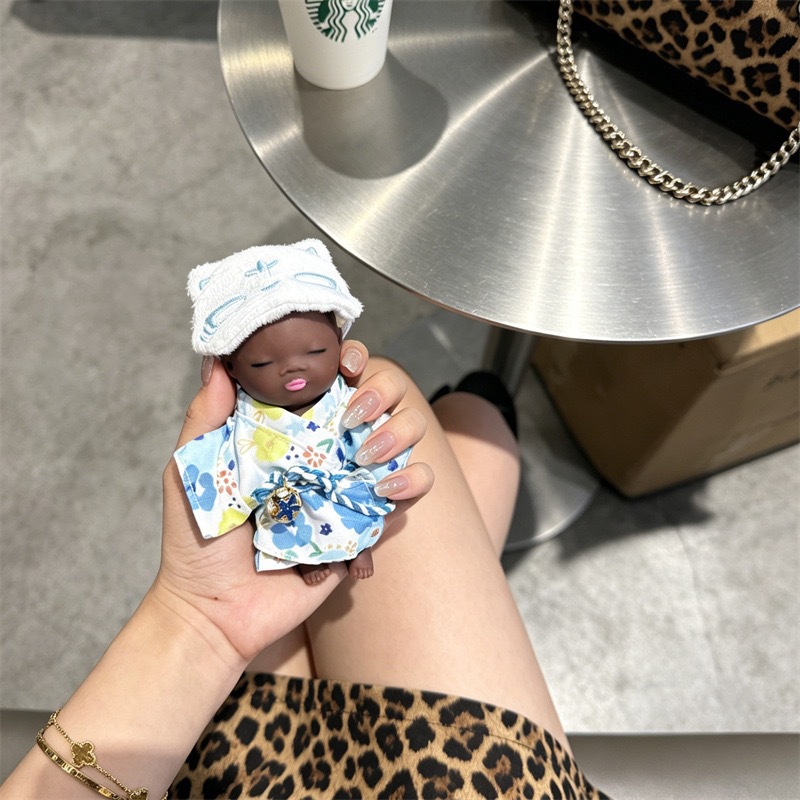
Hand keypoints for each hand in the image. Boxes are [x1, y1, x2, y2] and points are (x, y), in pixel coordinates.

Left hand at [155, 346, 430, 663]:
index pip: (329, 382)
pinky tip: (386, 490)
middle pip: (378, 400)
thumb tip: (217, 357)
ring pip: (403, 439)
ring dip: (400, 433)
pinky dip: (411, 484)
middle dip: (381, 393)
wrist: (216, 612)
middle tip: (355, 416)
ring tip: (368, 456)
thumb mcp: (189, 472)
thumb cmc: (197, 543)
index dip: (347, 362)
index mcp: (285, 434)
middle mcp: (323, 454)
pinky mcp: (364, 525)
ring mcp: (347, 487)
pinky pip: (405, 495)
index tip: (344, 362)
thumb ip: (205, 416)